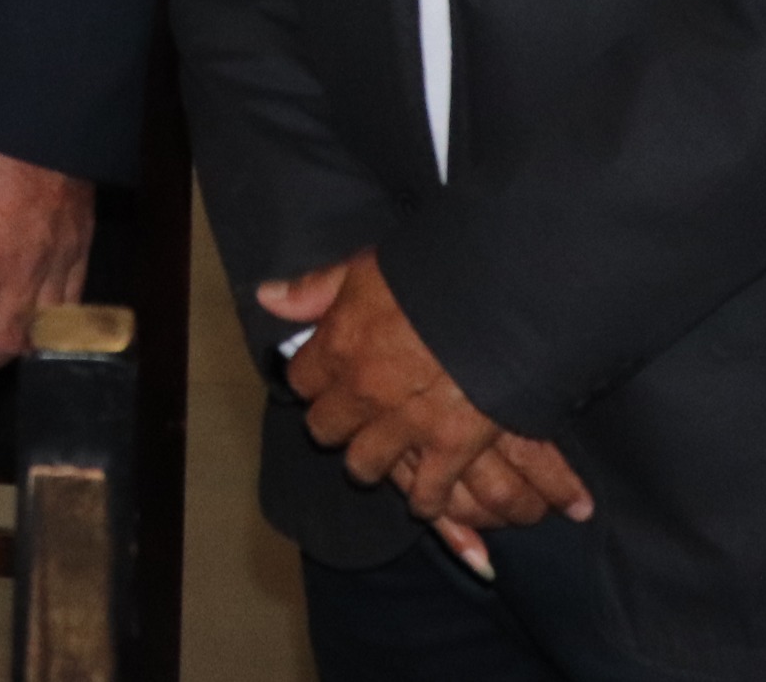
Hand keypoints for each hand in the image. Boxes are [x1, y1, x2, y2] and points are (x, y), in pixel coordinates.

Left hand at [255, 255, 590, 533]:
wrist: (499, 297)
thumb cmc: (431, 274)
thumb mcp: (365, 267)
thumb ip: (315, 289)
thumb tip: (266, 298)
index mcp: (338, 346)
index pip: (300, 380)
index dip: (315, 379)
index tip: (328, 377)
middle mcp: (362, 392)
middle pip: (325, 429)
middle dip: (337, 423)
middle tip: (356, 417)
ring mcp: (404, 425)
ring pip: (364, 466)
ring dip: (372, 461)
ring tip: (386, 453)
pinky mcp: (450, 447)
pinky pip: (426, 494)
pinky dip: (427, 498)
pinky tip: (429, 494)